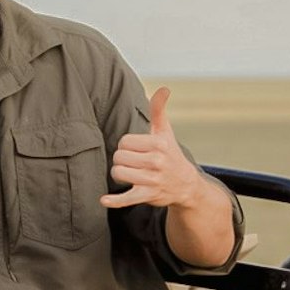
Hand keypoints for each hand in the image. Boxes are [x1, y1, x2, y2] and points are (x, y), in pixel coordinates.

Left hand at [102, 87, 209, 210]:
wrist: (186, 184)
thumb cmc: (170, 154)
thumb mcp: (165, 132)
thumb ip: (159, 110)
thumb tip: (163, 88)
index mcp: (158, 143)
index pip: (124, 141)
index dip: (126, 146)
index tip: (136, 150)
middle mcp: (156, 161)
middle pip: (119, 157)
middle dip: (122, 160)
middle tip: (134, 163)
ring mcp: (152, 180)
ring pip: (118, 173)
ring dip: (120, 175)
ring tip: (131, 175)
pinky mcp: (147, 195)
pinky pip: (127, 198)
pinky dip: (115, 201)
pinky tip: (103, 200)